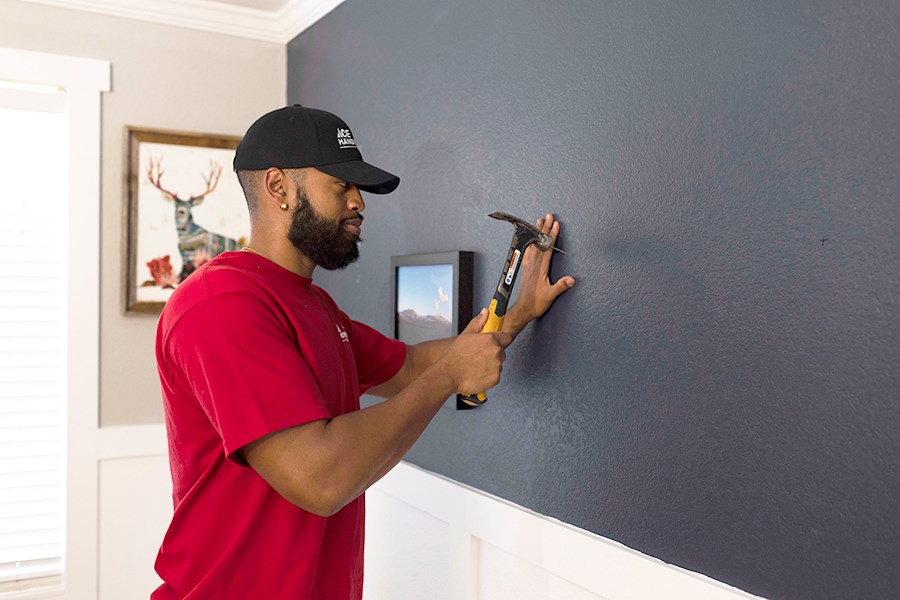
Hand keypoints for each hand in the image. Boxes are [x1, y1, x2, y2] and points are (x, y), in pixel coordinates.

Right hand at [439, 309, 511, 394]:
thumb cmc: (454, 356)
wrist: (448, 375)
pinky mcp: (495, 379)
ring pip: (498, 364)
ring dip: (491, 365)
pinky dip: (489, 376)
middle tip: (478, 356)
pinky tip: (478, 373)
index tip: (494, 342)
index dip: (499, 340)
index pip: (506, 337)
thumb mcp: (465, 335)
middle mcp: (496, 352)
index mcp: (490, 339)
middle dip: (493, 353)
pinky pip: (496, 375)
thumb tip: (486, 312)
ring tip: (476, 366)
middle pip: (501, 351)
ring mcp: (497, 366)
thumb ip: (478, 322)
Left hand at [506, 213, 574, 330]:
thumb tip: (571, 279)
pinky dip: (531, 242)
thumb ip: (560, 286)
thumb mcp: (551, 295)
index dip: (551, 236)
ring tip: (538, 222)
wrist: (523, 309)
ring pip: (533, 245)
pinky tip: (531, 239)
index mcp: (540, 268)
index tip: (555, 224)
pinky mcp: (526, 269)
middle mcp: (533, 265)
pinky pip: (528, 251)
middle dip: (544, 228)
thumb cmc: (536, 303)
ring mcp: (528, 266)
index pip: (547, 248)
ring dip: (536, 233)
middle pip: (540, 243)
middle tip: (548, 216)